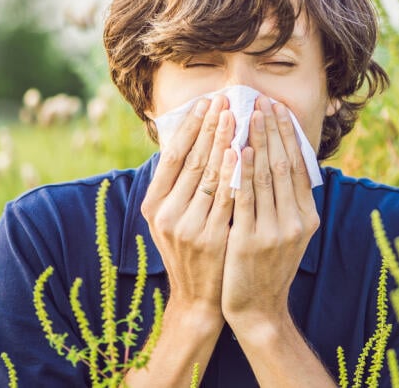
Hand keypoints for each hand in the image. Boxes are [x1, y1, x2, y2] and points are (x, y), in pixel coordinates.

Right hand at [140, 94, 236, 320]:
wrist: (199, 298)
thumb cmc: (191, 250)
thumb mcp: (173, 218)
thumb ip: (179, 184)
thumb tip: (191, 138)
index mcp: (154, 205)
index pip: (173, 156)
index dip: (190, 127)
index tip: (206, 102)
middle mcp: (166, 214)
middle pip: (192, 160)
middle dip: (211, 127)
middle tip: (226, 99)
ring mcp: (187, 227)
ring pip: (210, 175)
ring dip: (225, 142)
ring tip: (238, 115)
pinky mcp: (210, 238)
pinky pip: (226, 198)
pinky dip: (236, 173)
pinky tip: (244, 152)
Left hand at [221, 97, 319, 332]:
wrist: (257, 309)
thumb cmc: (266, 266)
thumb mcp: (287, 233)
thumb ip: (287, 201)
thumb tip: (282, 161)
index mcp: (307, 216)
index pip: (299, 166)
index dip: (288, 135)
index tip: (278, 109)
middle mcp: (296, 221)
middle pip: (284, 164)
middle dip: (273, 129)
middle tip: (262, 101)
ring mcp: (275, 231)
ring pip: (266, 176)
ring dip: (257, 141)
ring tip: (248, 114)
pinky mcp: (250, 240)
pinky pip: (246, 197)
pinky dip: (244, 171)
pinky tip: (239, 149)